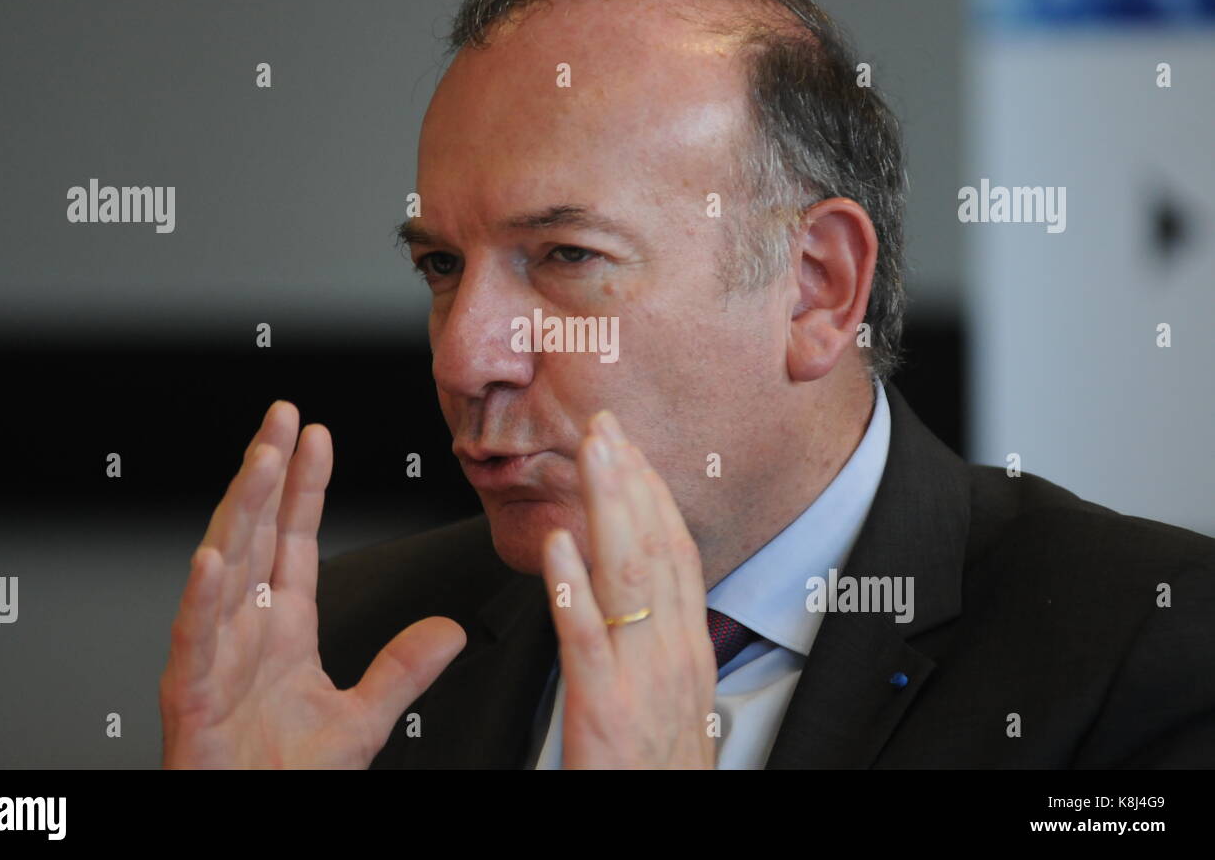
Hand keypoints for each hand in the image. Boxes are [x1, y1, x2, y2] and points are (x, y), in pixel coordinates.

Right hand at [159, 400, 465, 767]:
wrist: (249, 824)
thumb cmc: (284, 779)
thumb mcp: (361, 719)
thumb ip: (402, 671)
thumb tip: (449, 631)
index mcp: (282, 630)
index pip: (293, 540)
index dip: (304, 486)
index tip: (315, 436)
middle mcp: (244, 632)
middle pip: (256, 535)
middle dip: (270, 474)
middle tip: (283, 418)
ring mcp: (214, 659)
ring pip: (224, 571)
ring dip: (243, 513)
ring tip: (262, 461)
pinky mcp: (191, 697)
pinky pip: (195, 641)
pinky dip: (201, 600)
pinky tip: (214, 557)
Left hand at [542, 411, 717, 768]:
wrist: (657, 825)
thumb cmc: (656, 773)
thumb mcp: (670, 699)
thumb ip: (655, 645)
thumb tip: (627, 597)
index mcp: (687, 649)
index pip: (676, 553)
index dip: (653, 495)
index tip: (631, 449)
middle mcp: (673, 655)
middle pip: (656, 548)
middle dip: (631, 480)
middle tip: (606, 425)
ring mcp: (642, 679)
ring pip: (629, 576)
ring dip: (609, 506)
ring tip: (592, 454)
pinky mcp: (605, 711)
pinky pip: (586, 639)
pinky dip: (573, 587)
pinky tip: (557, 545)